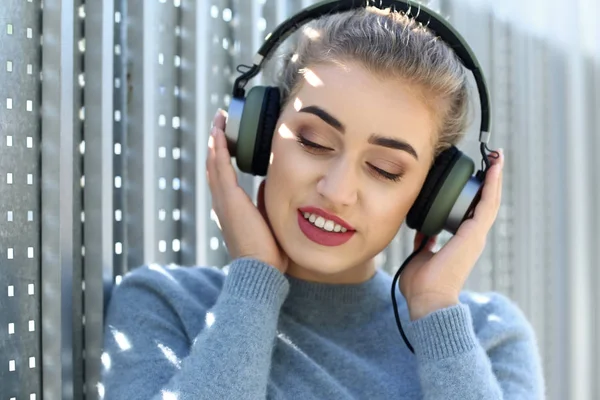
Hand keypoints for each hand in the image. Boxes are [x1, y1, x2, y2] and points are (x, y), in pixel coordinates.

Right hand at [206, 109, 288, 272]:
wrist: (259, 268)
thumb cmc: (266, 251)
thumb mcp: (266, 220)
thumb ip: (263, 201)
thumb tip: (267, 184)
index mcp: (230, 207)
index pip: (222, 175)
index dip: (221, 155)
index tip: (225, 137)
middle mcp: (222, 202)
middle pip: (214, 164)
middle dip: (216, 141)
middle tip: (219, 121)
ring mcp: (223, 200)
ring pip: (214, 162)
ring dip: (216, 139)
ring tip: (218, 120)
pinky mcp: (229, 199)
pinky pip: (220, 167)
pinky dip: (218, 149)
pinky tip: (219, 133)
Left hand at [399, 149, 503, 319]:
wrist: (428, 299)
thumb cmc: (422, 284)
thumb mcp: (420, 255)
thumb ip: (425, 241)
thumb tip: (424, 231)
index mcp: (460, 241)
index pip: (471, 211)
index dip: (474, 193)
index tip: (474, 175)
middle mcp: (471, 236)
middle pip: (484, 202)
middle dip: (487, 180)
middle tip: (490, 159)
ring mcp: (475, 234)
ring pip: (490, 199)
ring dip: (494, 177)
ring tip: (496, 156)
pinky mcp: (474, 233)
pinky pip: (488, 203)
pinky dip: (492, 183)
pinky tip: (494, 166)